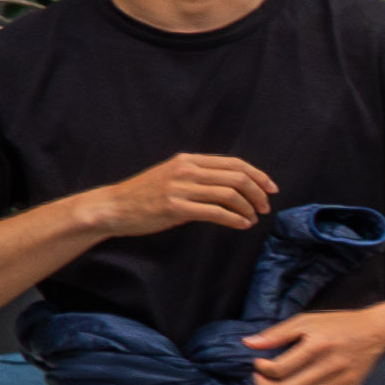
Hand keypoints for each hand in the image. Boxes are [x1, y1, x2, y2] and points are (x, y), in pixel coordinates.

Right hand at [89, 152, 269, 244]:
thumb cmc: (144, 195)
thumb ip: (200, 176)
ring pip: (230, 194)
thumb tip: (234, 186)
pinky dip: (235, 219)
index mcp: (188, 160)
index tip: (271, 189)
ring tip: (253, 218)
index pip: (235, 163)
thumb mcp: (173, 175)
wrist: (112, 207)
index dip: (258, 175)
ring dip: (248, 208)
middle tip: (265, 207)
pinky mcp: (175, 208)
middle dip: (258, 193)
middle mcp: (186, 170)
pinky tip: (242, 225)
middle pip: (237, 177)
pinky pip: (216, 212)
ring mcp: (180, 188)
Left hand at [244, 295, 384, 384]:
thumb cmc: (340, 325)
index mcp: (319, 345)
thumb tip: (248, 344)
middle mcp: (332, 365)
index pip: (280, 368)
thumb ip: (277, 333)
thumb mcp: (307, 320)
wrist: (380, 333)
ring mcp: (342, 381)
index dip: (261, 369)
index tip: (258, 363)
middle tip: (260, 379)